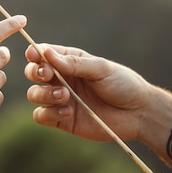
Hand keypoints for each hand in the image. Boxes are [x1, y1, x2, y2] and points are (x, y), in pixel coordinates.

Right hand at [25, 44, 151, 142]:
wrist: (138, 114)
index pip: (43, 53)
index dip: (35, 53)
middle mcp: (61, 79)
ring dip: (44, 94)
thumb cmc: (123, 84)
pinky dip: (48, 113)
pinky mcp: (62, 120)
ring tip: (65, 95)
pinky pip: (41, 116)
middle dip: (35, 72)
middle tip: (48, 75)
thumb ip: (73, 63)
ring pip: (34, 94)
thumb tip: (46, 52)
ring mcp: (60, 100)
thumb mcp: (100, 69)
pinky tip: (68, 112)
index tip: (35, 55)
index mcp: (70, 61)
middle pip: (33, 72)